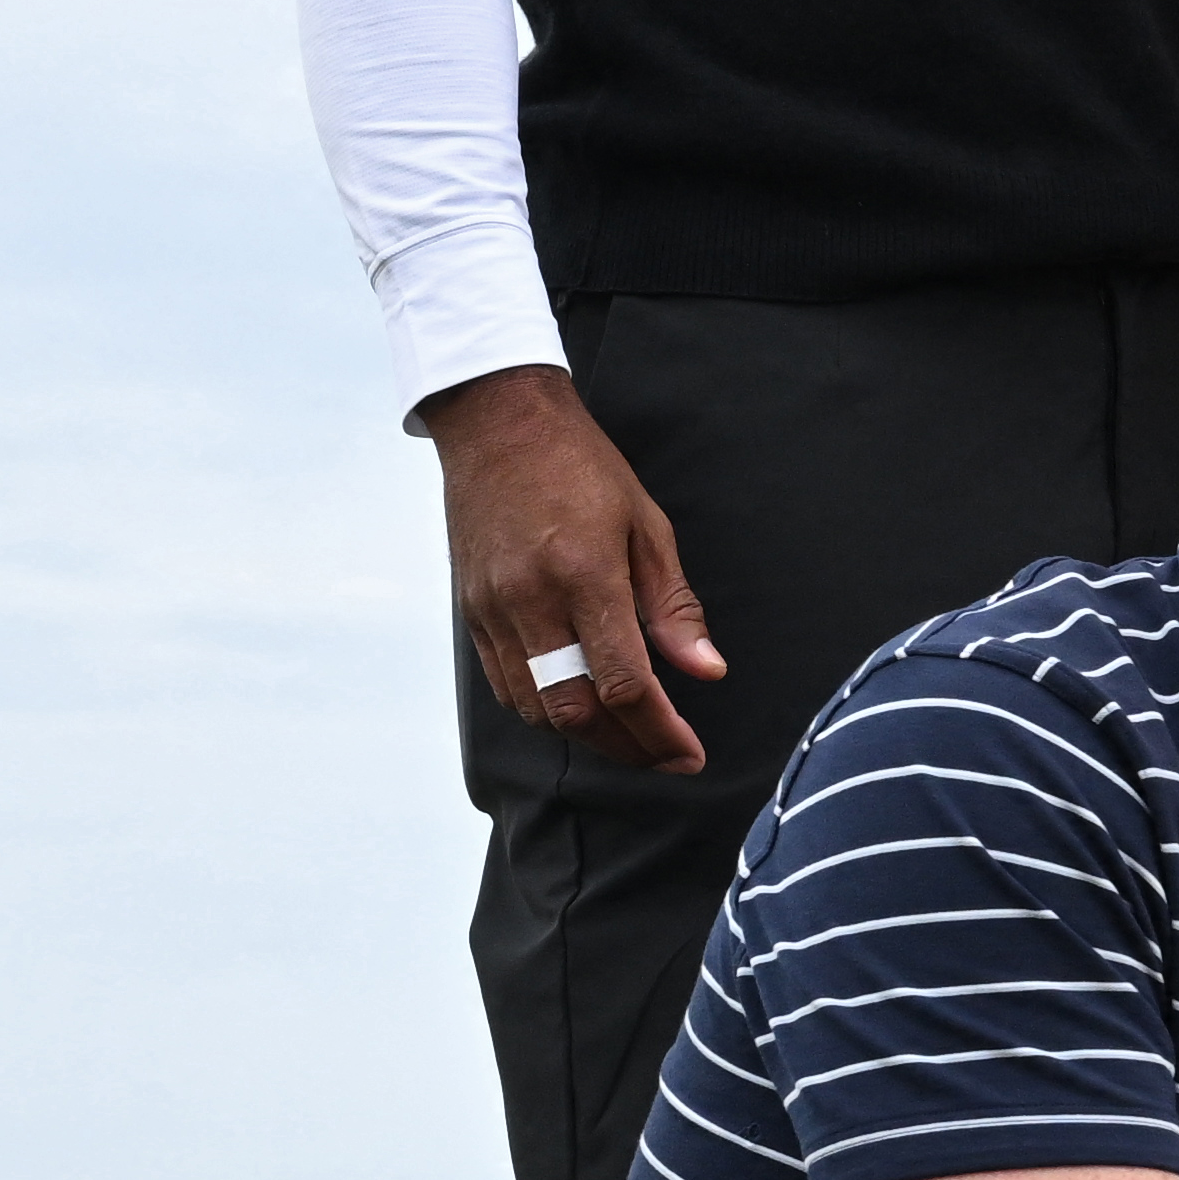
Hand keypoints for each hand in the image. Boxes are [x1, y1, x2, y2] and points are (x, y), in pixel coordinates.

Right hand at [424, 366, 726, 774]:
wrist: (498, 423)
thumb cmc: (579, 466)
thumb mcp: (647, 525)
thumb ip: (674, 607)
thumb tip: (706, 670)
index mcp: (585, 575)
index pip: (622, 683)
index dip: (659, 732)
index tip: (689, 754)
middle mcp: (531, 600)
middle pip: (575, 712)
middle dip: (626, 749)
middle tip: (665, 756)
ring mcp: (493, 610)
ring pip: (536, 709)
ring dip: (587, 737)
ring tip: (629, 737)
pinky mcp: (472, 613)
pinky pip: (506, 686)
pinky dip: (546, 711)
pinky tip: (579, 707)